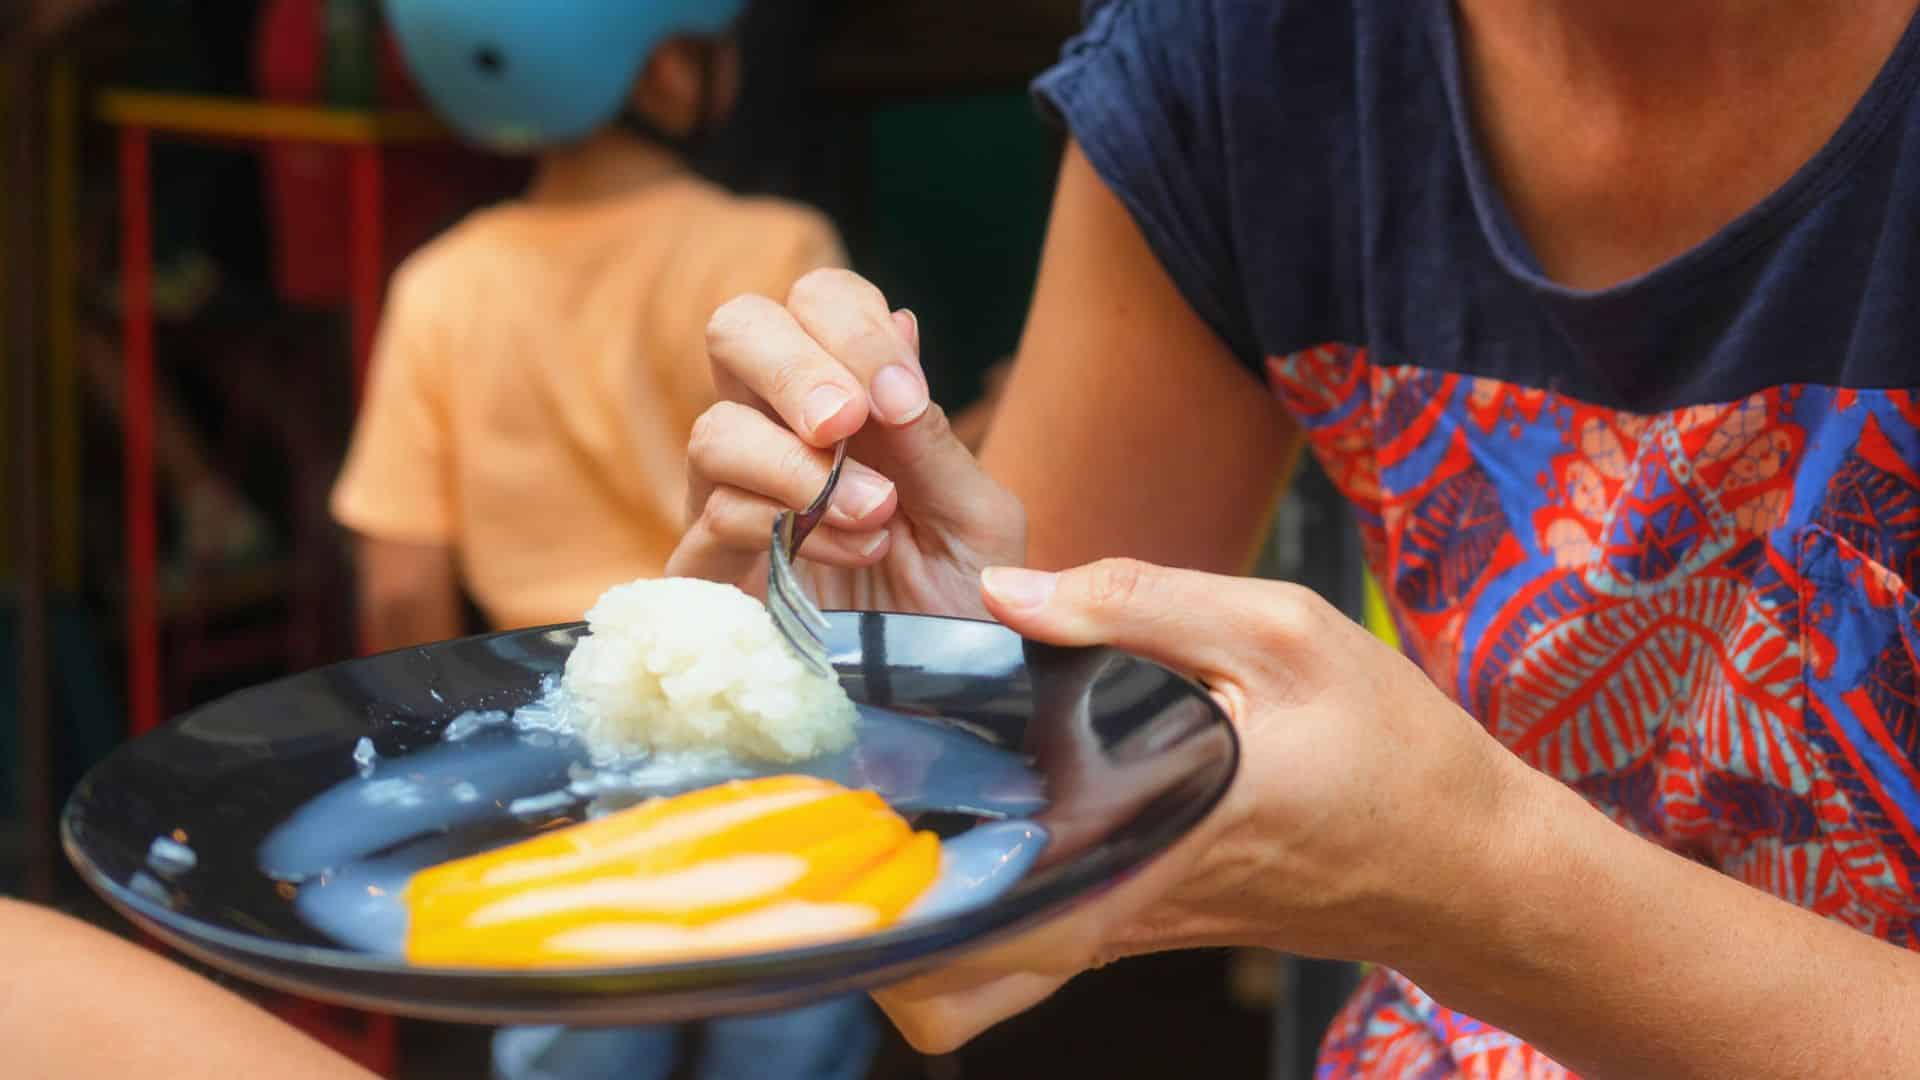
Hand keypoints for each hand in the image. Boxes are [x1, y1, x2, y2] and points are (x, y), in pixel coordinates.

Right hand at [667, 270, 1025, 616]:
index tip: (898, 398)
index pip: (817, 302)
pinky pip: (709, 519)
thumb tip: (901, 320)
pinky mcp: (711, 576)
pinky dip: (780, 528)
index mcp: (853, 401)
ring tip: (873, 518)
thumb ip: (930, 434)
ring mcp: (739, 499)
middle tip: (849, 422)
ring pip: (714, 430)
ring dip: (800, 467)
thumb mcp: (975, 520)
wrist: (950, 710)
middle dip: (793, 365)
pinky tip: (848, 559)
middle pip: (736, 329)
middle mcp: (783, 433)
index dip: (849, 327)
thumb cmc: (968, 610)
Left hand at [872, 559, 1534, 1053]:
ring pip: (981, 954)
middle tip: (841, 797)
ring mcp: (1122, 924)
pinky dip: (986, 869)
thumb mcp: (1281, 637)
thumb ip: (1141, 602)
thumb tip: (1007, 592)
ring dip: (925, 887)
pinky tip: (980, 775)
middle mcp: (1111, 906)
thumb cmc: (1390, 751)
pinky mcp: (1139, 914)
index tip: (831, 811)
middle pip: (947, 976)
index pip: (969, 931)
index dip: (880, 897)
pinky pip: (1032, 916)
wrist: (1469, 862)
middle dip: (877, 910)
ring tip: (891, 776)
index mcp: (1135, 844)